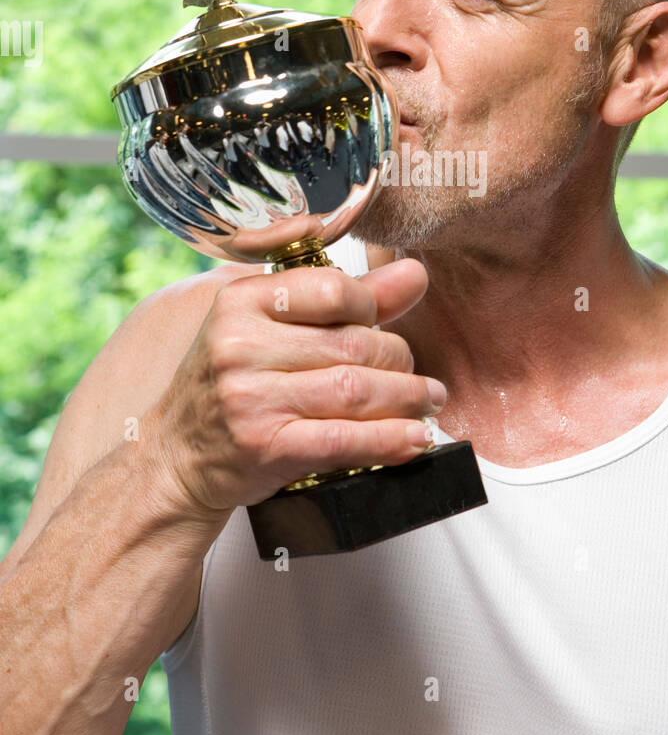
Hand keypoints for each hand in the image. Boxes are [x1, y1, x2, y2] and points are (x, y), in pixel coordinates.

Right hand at [145, 258, 446, 517]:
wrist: (174, 461)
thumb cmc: (230, 390)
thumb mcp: (270, 332)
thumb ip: (346, 300)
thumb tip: (414, 273)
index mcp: (241, 302)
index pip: (333, 288)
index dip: (373, 308)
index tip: (388, 326)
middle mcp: (240, 344)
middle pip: (353, 343)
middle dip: (400, 362)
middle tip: (417, 377)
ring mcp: (250, 397)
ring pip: (356, 389)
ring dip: (407, 399)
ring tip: (427, 403)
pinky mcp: (265, 446)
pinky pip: (345, 439)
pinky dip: (390, 440)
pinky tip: (413, 439)